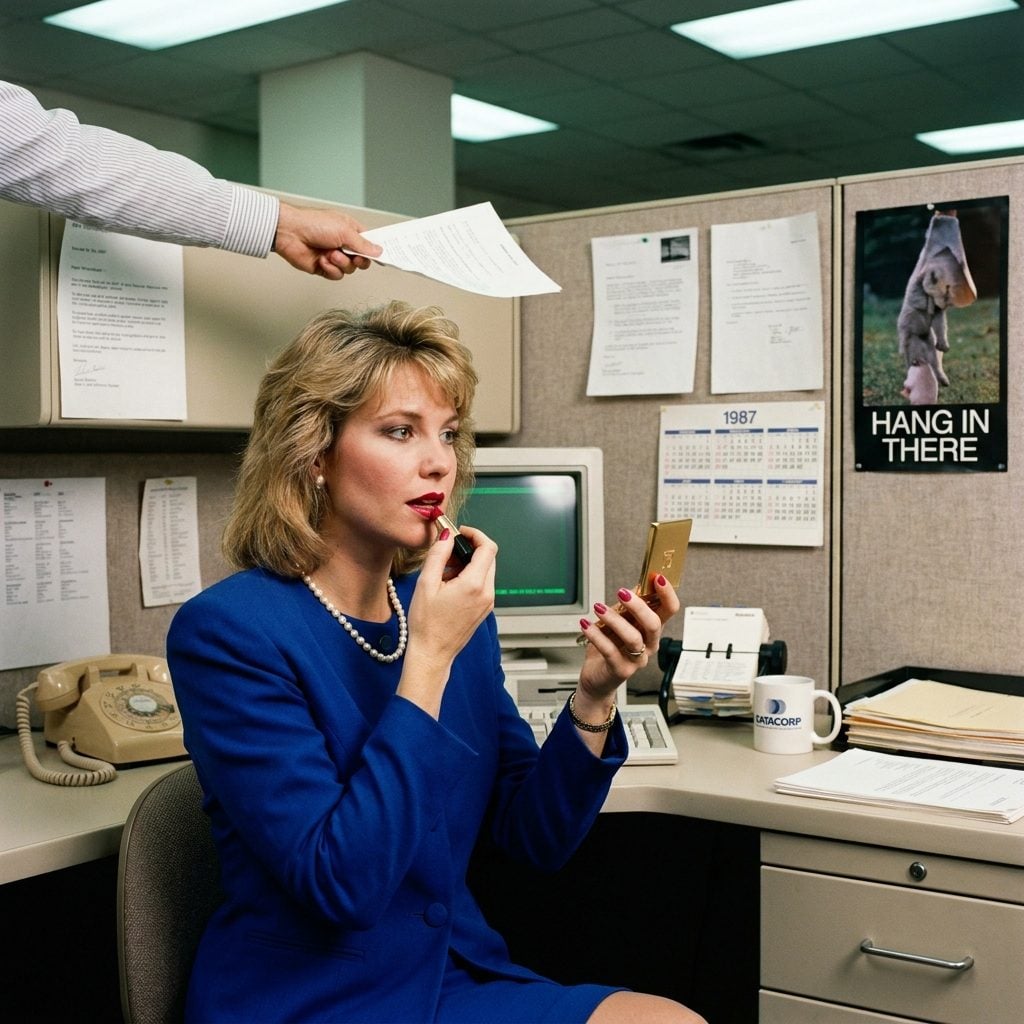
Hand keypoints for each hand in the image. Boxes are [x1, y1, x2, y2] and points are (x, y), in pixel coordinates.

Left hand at [272, 201, 381, 278]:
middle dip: (357, 260)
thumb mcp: (344, 231)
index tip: (381, 256)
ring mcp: (333, 256)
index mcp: (350, 231)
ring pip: (349, 270)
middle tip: (354, 257)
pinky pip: (336, 275)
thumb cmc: (313, 223)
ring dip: (341, 263)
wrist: (289, 233)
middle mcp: (343, 244)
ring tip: (331, 254)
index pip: (368, 244)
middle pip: (361, 260)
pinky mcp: (324, 267)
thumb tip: (378, 250)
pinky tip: (322, 260)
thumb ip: (363, 244)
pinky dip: (330, 269)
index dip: (374, 251)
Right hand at [396, 525, 496, 716]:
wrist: (432, 654)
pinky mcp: (484, 609)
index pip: (488, 547)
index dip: (475, 534)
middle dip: (469, 549)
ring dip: (467, 564)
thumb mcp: (426, 584)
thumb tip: (446, 535)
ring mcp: (488, 603)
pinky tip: (449, 585)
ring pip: (485, 570)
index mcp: (475, 584)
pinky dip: (469, 577)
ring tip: (444, 572)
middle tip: (447, 552)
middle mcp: (487, 593)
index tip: (459, 533)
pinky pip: (482, 584)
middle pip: (488, 558)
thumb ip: (438, 555)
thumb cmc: (426, 624)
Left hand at [576, 574, 679, 704]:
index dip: (667, 594)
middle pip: (653, 624)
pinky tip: (586, 624)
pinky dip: (596, 635)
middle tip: (622, 592)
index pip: (669, 610)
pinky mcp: (621, 669)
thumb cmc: (610, 647)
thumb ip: (627, 606)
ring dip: (614, 619)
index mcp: (652, 630)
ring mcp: (637, 659)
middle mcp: (649, 645)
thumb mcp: (619, 622)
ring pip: (632, 637)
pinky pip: (610, 650)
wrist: (597, 677)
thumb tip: (637, 584)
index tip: (658, 577)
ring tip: (599, 608)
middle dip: (639, 606)